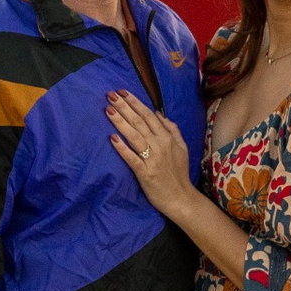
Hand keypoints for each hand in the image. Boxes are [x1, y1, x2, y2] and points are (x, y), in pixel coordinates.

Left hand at [106, 88, 196, 218]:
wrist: (181, 198)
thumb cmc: (179, 173)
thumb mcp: (182, 147)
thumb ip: (172, 129)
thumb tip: (159, 113)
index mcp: (167, 138)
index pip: (149, 115)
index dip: (135, 103)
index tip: (122, 92)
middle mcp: (160, 145)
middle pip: (139, 122)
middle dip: (124, 107)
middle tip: (110, 94)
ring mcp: (152, 159)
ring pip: (134, 136)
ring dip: (121, 122)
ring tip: (108, 110)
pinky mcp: (145, 173)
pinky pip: (132, 158)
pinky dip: (122, 148)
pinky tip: (112, 138)